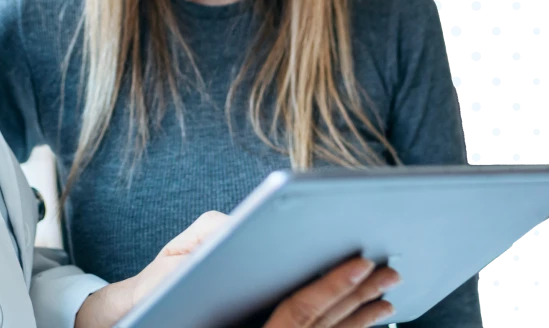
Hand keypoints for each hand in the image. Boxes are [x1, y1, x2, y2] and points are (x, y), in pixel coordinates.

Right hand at [74, 211, 399, 327]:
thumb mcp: (174, 268)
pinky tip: (366, 321)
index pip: (297, 312)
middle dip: (357, 298)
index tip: (359, 264)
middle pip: (320, 325)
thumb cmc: (158, 299)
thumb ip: (202, 245)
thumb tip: (229, 230)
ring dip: (358, 318)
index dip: (331, 288)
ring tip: (388, 298)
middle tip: (390, 271)